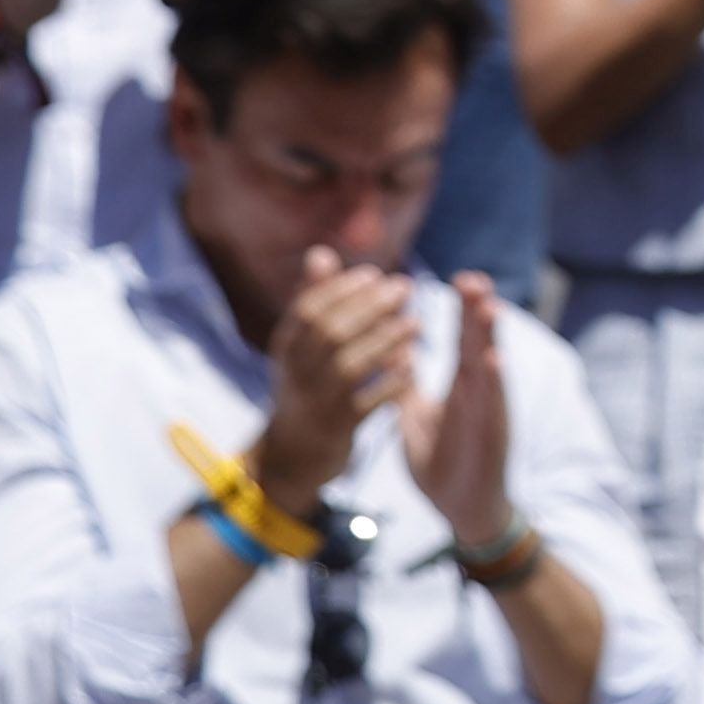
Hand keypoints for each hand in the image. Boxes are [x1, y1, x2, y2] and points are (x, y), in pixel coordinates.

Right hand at [252, 246, 418, 524]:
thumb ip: (314, 299)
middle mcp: (296, 373)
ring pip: (350, 366)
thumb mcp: (301, 345)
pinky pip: (367, 402)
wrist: (295, 451)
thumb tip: (320, 253)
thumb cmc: (307, 383)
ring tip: (416, 322)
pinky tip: (411, 364)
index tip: (375, 273)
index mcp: (287, 348)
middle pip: (330, 333)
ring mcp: (316, 402)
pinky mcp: (338, 428)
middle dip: (369, 307)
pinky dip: (390, 381)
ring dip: (386, 340)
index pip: (309, 310)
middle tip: (404, 287)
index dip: (342, 289)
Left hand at [396, 270, 515, 546]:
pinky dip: (494, 383)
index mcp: (461, 388)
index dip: (462, 312)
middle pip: (479, 345)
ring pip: (490, 368)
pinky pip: (492, 406)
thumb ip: (405, 385)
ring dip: (490, 338)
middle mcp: (479, 393)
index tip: (461, 278)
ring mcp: (487, 412)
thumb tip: (393, 350)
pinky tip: (493, 361)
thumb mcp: (414, 419)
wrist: (462, 508)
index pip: (463, 341)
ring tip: (488, 306)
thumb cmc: (442, 462)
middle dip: (477, 312)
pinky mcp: (491, 435)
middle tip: (474, 278)